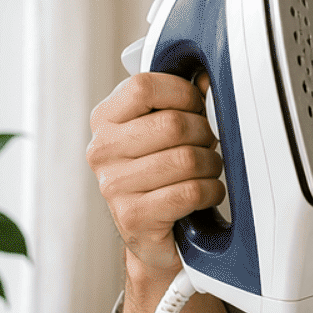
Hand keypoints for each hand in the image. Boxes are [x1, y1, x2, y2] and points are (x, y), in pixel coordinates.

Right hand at [86, 72, 223, 284]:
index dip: (182, 93)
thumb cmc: (164, 174)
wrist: (155, 234)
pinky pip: (191, 191)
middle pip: (173, 124)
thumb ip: (181, 100)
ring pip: (187, 159)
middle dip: (205, 134)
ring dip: (211, 165)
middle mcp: (102, 150)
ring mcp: (113, 186)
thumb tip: (208, 77)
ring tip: (206, 171)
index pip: (143, 86)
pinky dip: (210, 191)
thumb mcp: (165, 131)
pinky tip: (205, 194)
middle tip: (207, 145)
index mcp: (105, 120)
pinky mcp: (133, 217)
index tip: (196, 107)